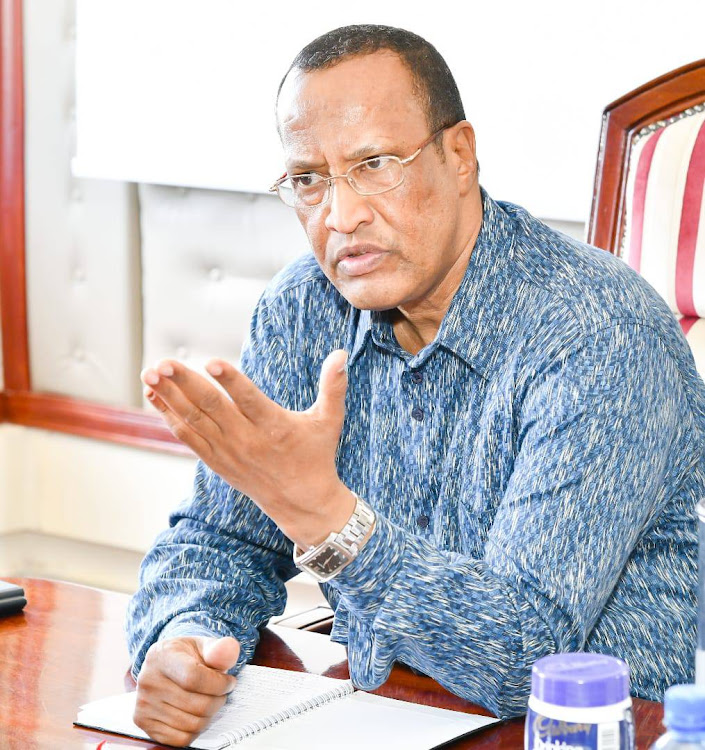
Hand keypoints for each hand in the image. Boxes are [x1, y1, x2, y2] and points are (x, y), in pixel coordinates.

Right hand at [133, 636, 239, 746]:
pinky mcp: (144, 722)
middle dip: (218, 700)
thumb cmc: (187, 656)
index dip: (219, 684)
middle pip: (196, 705)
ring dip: (210, 716)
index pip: (194, 678)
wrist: (164, 664)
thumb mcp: (203, 645)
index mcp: (162, 656)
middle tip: (222, 692)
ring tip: (211, 701)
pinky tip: (198, 714)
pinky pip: (180, 739)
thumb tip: (229, 649)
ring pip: (191, 724)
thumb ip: (220, 649)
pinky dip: (196, 730)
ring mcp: (144, 704)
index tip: (229, 682)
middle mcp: (148, 680)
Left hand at [141, 350, 354, 547]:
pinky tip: (155, 395)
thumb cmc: (317, 456)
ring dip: (169, 396)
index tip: (212, 361)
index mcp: (275, 428)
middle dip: (185, 383)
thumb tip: (341, 354)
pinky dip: (169, 416)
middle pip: (212, 408)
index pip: (250, 401)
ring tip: (150, 372)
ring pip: (194, 422)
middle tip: (164, 362)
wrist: (302, 503)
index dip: (231, 381)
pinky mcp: (217, 461)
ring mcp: (228, 453)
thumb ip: (333, 386)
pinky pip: (187, 438)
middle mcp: (247, 441)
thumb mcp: (329, 421)